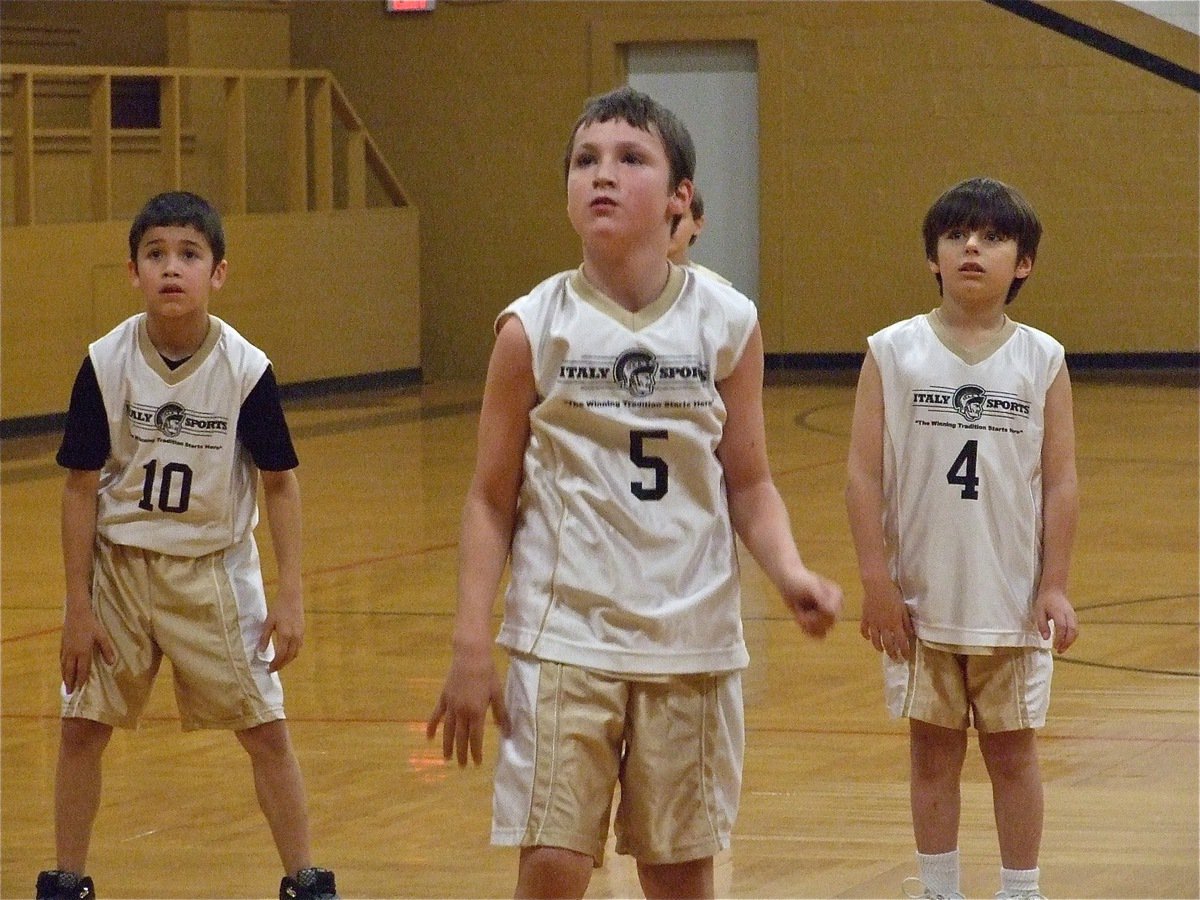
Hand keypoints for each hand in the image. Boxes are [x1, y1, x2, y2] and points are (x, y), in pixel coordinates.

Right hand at [60, 603, 115, 693]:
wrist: (76, 613)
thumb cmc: (91, 624)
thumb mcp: (102, 636)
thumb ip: (107, 650)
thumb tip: (112, 663)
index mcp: (83, 652)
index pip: (82, 670)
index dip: (81, 679)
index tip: (80, 688)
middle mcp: (72, 653)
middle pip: (70, 671)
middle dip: (69, 682)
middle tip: (69, 693)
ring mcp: (66, 649)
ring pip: (63, 666)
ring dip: (64, 676)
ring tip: (65, 684)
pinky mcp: (62, 644)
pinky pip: (61, 659)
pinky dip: (62, 667)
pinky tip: (63, 669)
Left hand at [259, 593, 304, 672]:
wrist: (292, 597)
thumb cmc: (278, 608)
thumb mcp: (268, 622)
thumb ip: (264, 637)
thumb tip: (260, 651)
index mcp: (285, 635)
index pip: (281, 655)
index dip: (275, 664)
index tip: (269, 669)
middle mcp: (295, 637)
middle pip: (289, 657)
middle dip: (281, 665)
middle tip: (273, 669)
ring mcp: (300, 635)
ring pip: (296, 653)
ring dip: (287, 660)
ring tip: (279, 663)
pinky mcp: (303, 632)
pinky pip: (299, 647)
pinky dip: (293, 653)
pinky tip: (287, 653)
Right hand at [426, 646, 510, 766]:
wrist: (470, 656)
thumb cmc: (487, 674)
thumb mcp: (497, 693)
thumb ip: (501, 714)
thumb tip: (508, 732)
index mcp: (476, 712)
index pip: (476, 737)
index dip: (476, 751)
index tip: (477, 763)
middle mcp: (461, 712)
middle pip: (461, 737)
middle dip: (462, 753)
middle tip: (462, 767)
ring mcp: (450, 706)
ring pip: (448, 730)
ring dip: (447, 745)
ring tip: (447, 758)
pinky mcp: (443, 698)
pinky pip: (436, 715)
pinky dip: (432, 726)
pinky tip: (429, 737)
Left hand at [781, 568, 842, 637]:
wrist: (788, 581)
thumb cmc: (798, 581)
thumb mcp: (809, 588)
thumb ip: (821, 598)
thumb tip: (831, 612)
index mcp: (837, 596)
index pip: (831, 615)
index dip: (815, 614)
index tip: (803, 604)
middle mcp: (836, 606)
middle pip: (827, 625)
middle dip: (810, 620)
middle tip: (798, 609)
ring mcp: (828, 615)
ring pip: (823, 632)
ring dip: (807, 625)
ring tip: (799, 613)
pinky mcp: (820, 622)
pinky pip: (818, 635)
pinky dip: (807, 630)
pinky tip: (800, 618)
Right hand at [859, 578, 912, 660]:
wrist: (876, 586)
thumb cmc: (893, 595)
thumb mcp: (903, 608)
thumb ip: (906, 622)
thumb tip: (910, 634)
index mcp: (895, 624)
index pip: (901, 642)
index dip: (904, 651)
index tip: (906, 657)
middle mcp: (884, 627)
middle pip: (888, 644)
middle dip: (892, 653)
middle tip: (895, 659)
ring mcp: (873, 623)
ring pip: (875, 640)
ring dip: (879, 647)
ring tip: (881, 651)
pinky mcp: (865, 618)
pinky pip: (864, 630)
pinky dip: (866, 636)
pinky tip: (868, 638)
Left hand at [1034, 587, 1078, 651]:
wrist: (1054, 589)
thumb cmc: (1045, 600)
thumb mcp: (1039, 611)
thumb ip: (1042, 625)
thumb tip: (1046, 638)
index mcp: (1059, 612)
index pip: (1062, 628)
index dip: (1060, 638)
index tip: (1055, 646)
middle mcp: (1068, 614)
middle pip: (1072, 631)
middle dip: (1067, 643)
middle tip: (1060, 651)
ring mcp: (1073, 615)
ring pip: (1075, 631)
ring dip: (1070, 641)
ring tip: (1062, 648)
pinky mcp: (1074, 617)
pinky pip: (1075, 629)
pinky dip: (1072, 637)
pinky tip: (1065, 641)